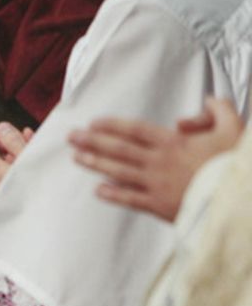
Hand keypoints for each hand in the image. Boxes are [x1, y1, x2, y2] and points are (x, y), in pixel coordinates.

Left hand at [69, 97, 242, 221]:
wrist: (239, 199)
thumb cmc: (235, 163)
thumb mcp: (234, 128)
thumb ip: (218, 109)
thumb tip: (205, 100)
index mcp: (174, 142)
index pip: (134, 129)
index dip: (111, 125)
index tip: (93, 123)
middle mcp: (160, 161)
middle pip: (119, 149)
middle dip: (92, 142)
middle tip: (71, 137)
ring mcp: (157, 184)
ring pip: (119, 172)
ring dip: (95, 164)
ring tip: (76, 158)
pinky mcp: (159, 206)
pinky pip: (130, 199)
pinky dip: (113, 194)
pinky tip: (97, 190)